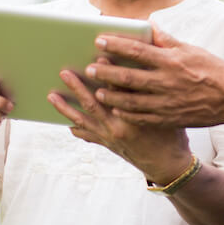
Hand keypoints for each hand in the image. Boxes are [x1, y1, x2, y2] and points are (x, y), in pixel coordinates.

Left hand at [48, 67, 192, 183]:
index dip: (107, 73)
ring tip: (52, 96)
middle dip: (77, 87)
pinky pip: (88, 136)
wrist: (168, 165)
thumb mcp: (164, 112)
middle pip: (92, 103)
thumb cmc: (171, 136)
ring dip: (66, 108)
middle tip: (65, 73)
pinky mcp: (108, 145)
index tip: (98, 59)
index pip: (116, 89)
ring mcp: (110, 137)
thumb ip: (151, 92)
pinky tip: (68, 124)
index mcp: (133, 117)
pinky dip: (77, 129)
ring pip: (83, 120)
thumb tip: (141, 70)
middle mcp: (117, 127)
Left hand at [82, 25, 223, 129]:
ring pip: (131, 101)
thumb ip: (166, 40)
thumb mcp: (190, 50)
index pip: (137, 51)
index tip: (99, 40)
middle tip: (89, 69)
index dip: (116, 45)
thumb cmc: (211, 69)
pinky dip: (127, 114)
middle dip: (106, 73)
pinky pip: (143, 118)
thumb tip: (148, 25)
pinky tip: (115, 109)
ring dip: (111, 96)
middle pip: (129, 78)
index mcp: (171, 61)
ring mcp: (167, 103)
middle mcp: (167, 82)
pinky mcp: (170, 119)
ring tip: (97, 91)